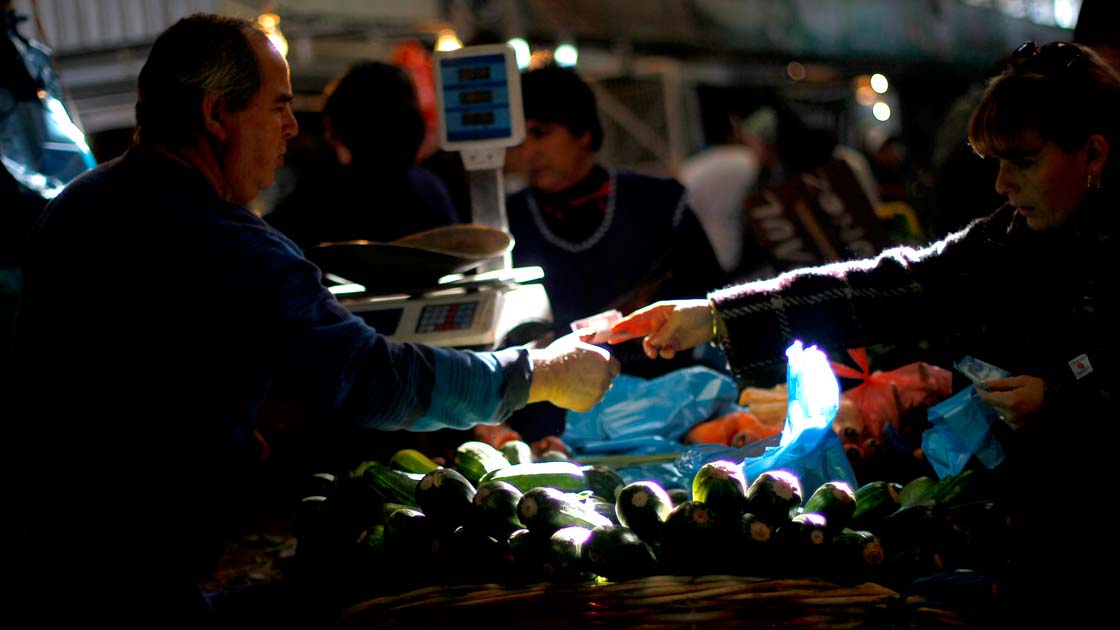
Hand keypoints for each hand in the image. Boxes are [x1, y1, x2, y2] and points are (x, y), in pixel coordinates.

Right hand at [528, 333, 620, 411]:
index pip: (615, 368)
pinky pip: (587, 402)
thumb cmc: (558, 355)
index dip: (607, 368)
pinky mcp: (588, 405)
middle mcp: (605, 378)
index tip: (595, 368)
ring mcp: (597, 394)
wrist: (546, 375)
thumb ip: (586, 334)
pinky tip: (568, 391)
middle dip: (597, 379)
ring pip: (597, 393)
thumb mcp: (573, 340)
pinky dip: (581, 399)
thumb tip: (594, 330)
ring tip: (572, 383)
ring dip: (590, 390)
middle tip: (580, 375)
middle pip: (607, 381)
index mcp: (605, 361)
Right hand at [591, 299, 710, 359]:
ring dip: (650, 350)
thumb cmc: (694, 312)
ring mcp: (665, 335)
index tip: (612, 329)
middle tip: (612, 342)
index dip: (624, 324)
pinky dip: (665, 353)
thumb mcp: (677, 319)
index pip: (637, 318)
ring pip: (651, 345)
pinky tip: (672, 350)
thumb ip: (663, 332)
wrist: (713, 321)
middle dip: (625, 337)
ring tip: (654, 353)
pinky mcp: (674, 345)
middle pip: (637, 331)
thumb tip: (651, 345)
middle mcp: (658, 323)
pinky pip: (663, 352)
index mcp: (657, 312)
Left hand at [974, 375, 1044, 429]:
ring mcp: (1013, 424)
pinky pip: (1004, 417)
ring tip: (1011, 397)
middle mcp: (1010, 415)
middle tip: (999, 388)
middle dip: (992, 395)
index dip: (980, 390)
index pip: (986, 398)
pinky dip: (1006, 410)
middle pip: (991, 404)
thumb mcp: (1020, 380)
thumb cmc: (1038, 389)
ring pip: (997, 411)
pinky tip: (1016, 405)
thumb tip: (983, 384)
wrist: (1055, 404)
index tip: (977, 384)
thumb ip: (1000, 383)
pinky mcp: (1016, 428)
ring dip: (999, 403)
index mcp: (1011, 402)